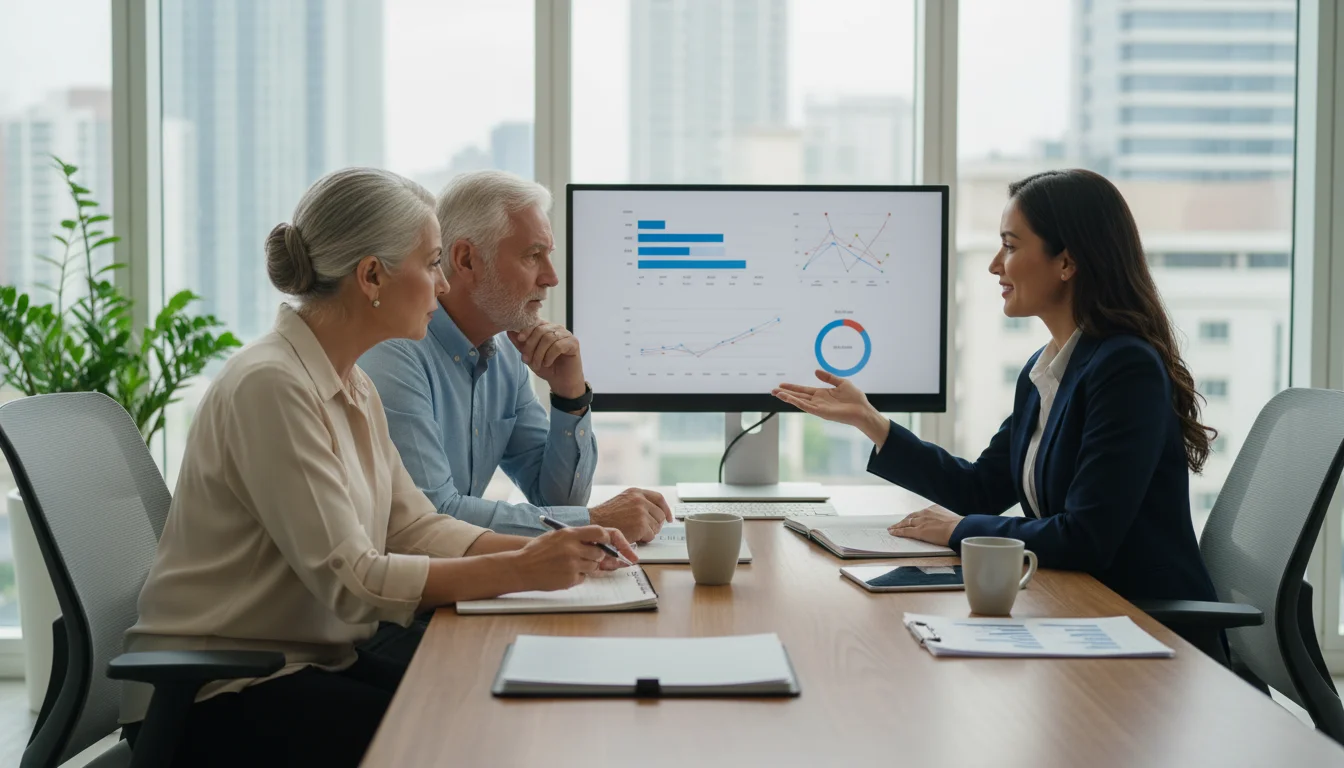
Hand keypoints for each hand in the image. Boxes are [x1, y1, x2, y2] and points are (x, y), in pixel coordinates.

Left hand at [508, 322, 585, 398]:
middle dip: (531, 346)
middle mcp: (557, 328)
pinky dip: (549, 356)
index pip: (535, 322)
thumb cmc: (546, 367)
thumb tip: (508, 331)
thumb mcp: (529, 355)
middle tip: (527, 360)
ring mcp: (567, 334)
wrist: (561, 381)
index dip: (526, 330)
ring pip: (548, 338)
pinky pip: (558, 346)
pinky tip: (547, 363)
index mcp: (547, 328)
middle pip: (540, 330)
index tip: (520, 340)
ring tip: (537, 365)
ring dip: (539, 354)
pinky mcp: (574, 343)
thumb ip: (520, 344)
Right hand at [512, 525, 637, 590]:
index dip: (608, 538)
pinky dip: (578, 576)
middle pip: (599, 552)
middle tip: (586, 556)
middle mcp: (573, 548)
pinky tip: (564, 573)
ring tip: (571, 564)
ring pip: (594, 566)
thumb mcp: (556, 536)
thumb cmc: (537, 551)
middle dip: (597, 555)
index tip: (610, 542)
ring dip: (588, 566)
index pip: (600, 532)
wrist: (521, 568)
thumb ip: (576, 537)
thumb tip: (599, 540)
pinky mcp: (570, 579)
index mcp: (569, 534)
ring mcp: (572, 565)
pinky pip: (584, 578)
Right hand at [589, 487, 673, 543]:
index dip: (666, 509)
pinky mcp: (641, 525)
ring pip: (657, 526)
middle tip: (646, 530)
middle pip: (660, 514)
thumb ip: (638, 502)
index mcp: (636, 492)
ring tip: (636, 532)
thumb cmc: (605, 516)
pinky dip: (645, 539)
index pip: (659, 498)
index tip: (669, 517)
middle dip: (656, 524)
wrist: (594, 523)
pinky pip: (651, 535)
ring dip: (649, 532)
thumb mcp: (622, 501)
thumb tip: (653, 512)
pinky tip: (634, 537)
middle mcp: (640, 500)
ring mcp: (641, 512)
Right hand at [772, 369, 888, 445]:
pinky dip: (797, 403)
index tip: (781, 385)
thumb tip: (815, 371)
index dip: (792, 387)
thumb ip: (828, 377)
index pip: (803, 390)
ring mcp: (818, 407)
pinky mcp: (821, 412)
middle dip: (785, 393)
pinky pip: (807, 407)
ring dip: (788, 398)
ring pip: (799, 402)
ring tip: (777, 394)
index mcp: (821, 394)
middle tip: (772, 390)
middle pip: (798, 396)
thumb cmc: (855, 398)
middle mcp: (818, 401)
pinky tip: (789, 399)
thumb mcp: (841, 382)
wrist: (862, 410)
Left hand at [888, 505, 962, 546]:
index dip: (914, 516)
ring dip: (898, 525)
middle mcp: (925, 513)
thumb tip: (948, 524)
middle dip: (904, 520)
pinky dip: (897, 532)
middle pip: (911, 517)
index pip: (920, 513)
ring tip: (892, 528)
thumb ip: (945, 519)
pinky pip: (905, 531)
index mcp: (934, 509)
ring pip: (906, 523)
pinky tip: (892, 532)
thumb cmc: (959, 526)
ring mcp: (921, 522)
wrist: (958, 529)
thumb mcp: (951, 518)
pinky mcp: (919, 531)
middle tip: (898, 523)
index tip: (911, 518)